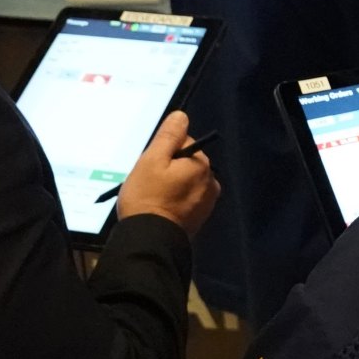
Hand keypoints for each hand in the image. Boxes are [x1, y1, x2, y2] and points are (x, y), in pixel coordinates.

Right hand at [116, 110, 218, 237]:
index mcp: (202, 164)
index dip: (162, 153)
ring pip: (185, 181)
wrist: (150, 241)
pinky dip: (175, 201)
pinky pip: (186, 199)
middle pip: (184, 163)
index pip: (182, 143)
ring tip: (153, 198)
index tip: (150, 168)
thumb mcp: (152, 161)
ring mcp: (207, 201)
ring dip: (171, 185)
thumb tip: (182, 117)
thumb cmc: (147, 197)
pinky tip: (161, 209)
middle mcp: (211, 181)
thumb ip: (169, 137)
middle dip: (167, 169)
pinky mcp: (200, 217)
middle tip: (149, 185)